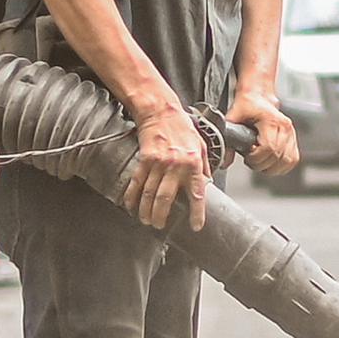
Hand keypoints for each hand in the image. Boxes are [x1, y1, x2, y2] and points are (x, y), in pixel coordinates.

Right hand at [122, 97, 211, 230]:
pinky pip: (137, 182)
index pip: (197, 194)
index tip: (195, 226)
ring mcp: (158, 163)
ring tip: (146, 220)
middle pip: (166, 198)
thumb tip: (207, 182)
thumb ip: (205, 165)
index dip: (196, 213)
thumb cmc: (182, 126)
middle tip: (159, 226)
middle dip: (161, 216)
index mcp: (194, 163)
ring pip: (150, 193)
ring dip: (146, 210)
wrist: (161, 111)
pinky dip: (132, 195)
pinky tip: (131, 205)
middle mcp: (176, 165)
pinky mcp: (144, 159)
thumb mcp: (201, 144)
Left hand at [232, 95, 300, 177]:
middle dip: (261, 164)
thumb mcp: (233, 118)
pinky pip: (292, 159)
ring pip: (286, 161)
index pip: (268, 148)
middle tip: (250, 160)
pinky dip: (281, 166)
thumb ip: (227, 139)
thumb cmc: (247, 105)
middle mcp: (285, 127)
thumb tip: (224, 160)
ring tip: (260, 161)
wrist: (258, 96)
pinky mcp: (293, 140)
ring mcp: (291, 134)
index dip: (256, 158)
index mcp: (271, 121)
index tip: (247, 157)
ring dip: (271, 167)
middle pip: (276, 157)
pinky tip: (271, 162)